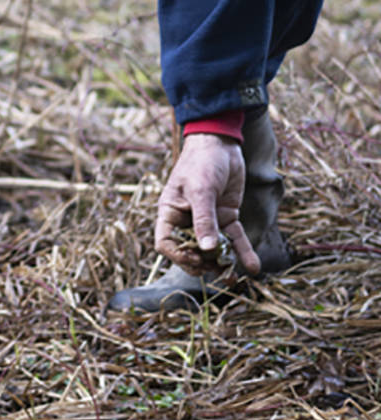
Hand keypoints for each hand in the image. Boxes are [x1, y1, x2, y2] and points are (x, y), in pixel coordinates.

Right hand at [154, 133, 259, 274]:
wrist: (221, 143)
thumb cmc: (201, 163)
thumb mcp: (201, 190)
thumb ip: (204, 219)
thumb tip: (206, 249)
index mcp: (171, 213)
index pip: (166, 243)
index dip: (178, 256)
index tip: (195, 259)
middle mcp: (187, 220)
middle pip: (191, 251)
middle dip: (203, 264)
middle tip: (218, 268)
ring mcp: (208, 220)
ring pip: (214, 249)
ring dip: (224, 263)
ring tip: (234, 276)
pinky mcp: (226, 217)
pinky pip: (234, 239)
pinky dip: (243, 252)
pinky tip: (253, 266)